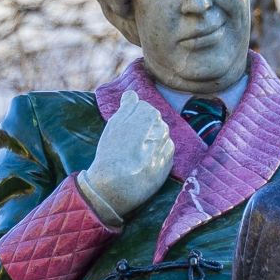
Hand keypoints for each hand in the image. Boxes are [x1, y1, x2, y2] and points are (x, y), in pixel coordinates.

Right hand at [82, 94, 175, 217]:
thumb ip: (127, 106)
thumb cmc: (110, 153)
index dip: (133, 121)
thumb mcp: (114, 125)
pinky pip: (165, 153)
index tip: (124, 133)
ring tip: (135, 156)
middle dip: (144, 131)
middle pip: (154, 123)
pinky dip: (156, 157)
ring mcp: (166, 145)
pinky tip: (143, 164)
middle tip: (128, 146)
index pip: (144, 109)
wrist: (116, 185)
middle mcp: (161, 127)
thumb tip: (132, 94)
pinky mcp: (169, 162)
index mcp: (148, 113)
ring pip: (160, 138)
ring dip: (150, 144)